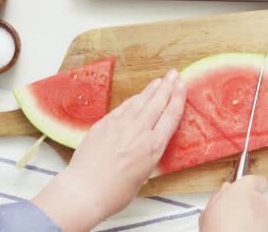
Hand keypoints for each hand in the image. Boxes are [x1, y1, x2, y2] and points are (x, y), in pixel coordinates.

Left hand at [32, 69, 186, 230]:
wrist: (84, 190)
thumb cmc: (114, 192)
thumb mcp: (143, 175)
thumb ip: (148, 155)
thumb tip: (148, 146)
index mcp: (153, 146)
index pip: (171, 115)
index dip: (178, 98)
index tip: (183, 86)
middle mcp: (139, 131)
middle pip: (158, 102)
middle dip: (168, 86)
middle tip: (174, 74)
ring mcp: (120, 124)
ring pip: (140, 101)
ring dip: (152, 89)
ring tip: (160, 80)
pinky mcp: (104, 123)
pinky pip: (124, 107)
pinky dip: (134, 99)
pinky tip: (137, 96)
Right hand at [199, 175, 267, 231]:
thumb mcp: (207, 215)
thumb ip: (218, 198)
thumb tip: (225, 190)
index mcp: (243, 192)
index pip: (254, 180)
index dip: (250, 186)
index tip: (243, 194)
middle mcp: (261, 202)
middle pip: (258, 200)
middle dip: (250, 209)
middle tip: (235, 222)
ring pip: (264, 218)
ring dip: (256, 224)